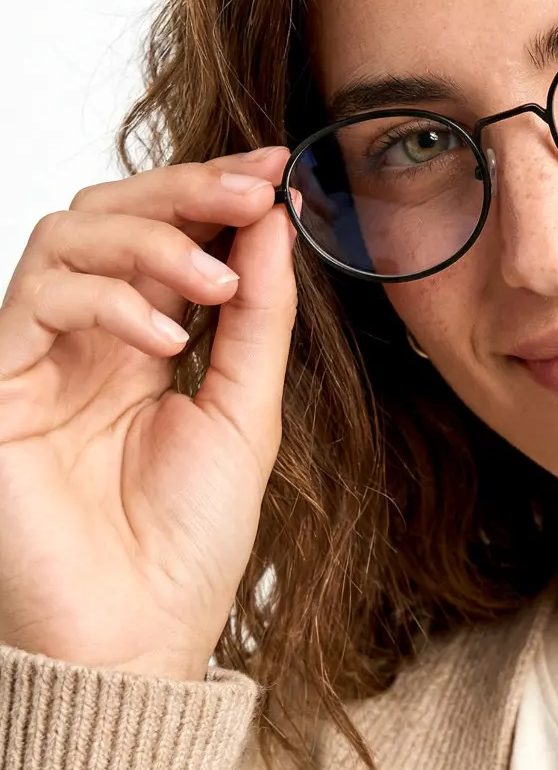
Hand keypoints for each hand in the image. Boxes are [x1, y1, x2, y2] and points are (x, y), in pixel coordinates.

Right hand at [0, 147, 296, 680]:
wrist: (139, 633)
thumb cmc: (190, 535)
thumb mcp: (249, 407)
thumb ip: (259, 314)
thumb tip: (273, 221)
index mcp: (150, 340)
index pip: (170, 234)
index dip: (217, 191)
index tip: (274, 167)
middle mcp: (90, 337)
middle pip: (113, 212)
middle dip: (187, 189)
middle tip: (250, 187)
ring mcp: (40, 355)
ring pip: (68, 234)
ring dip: (153, 238)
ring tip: (217, 282)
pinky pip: (39, 298)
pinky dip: (112, 300)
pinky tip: (167, 341)